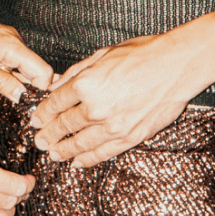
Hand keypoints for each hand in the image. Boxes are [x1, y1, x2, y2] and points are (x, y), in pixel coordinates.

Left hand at [0, 0, 52, 106]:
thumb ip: (3, 84)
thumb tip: (24, 97)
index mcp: (13, 47)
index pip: (43, 71)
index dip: (39, 90)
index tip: (27, 106)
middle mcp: (12, 42)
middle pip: (28, 72)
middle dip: (16, 91)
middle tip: (5, 107)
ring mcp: (3, 43)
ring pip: (10, 71)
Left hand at [27, 32, 207, 162]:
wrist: (177, 66)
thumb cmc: (144, 54)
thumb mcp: (103, 54)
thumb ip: (77, 72)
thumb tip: (57, 85)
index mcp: (86, 84)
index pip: (55, 104)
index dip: (42, 114)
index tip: (37, 121)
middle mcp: (96, 108)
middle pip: (64, 126)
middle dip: (49, 135)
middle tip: (40, 141)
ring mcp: (113, 126)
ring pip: (80, 143)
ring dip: (64, 151)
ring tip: (54, 154)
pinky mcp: (130, 137)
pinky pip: (103, 152)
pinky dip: (88, 159)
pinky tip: (78, 162)